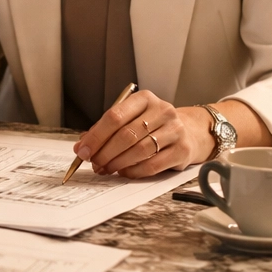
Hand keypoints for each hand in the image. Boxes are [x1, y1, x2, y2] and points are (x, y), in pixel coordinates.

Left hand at [74, 90, 214, 177]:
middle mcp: (162, 111)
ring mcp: (175, 130)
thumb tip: (82, 146)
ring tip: (105, 169)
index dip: (96, 136)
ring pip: (139, 151)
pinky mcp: (182, 150)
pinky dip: (134, 171)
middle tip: (94, 163)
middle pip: (126, 135)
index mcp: (145, 99)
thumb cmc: (153, 125)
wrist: (189, 131)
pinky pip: (153, 165)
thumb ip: (107, 130)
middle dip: (105, 152)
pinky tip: (124, 172)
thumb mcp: (132, 119)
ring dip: (117, 163)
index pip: (115, 116)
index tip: (83, 150)